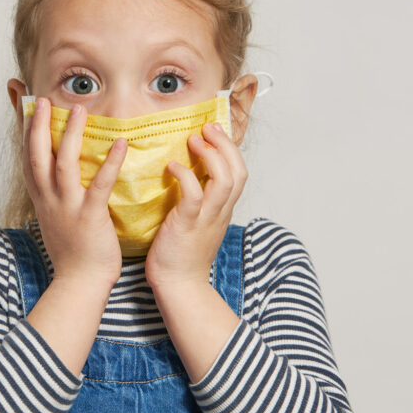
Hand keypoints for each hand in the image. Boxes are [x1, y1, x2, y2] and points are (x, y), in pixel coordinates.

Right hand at [22, 97, 126, 287]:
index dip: (25, 129)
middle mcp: (49, 199)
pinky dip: (110, 162)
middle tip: (44, 99)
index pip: (28, 157)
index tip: (25, 103)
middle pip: (37, 154)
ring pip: (63, 163)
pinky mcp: (89, 216)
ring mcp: (67, 207)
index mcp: (41, 198)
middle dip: (39, 125)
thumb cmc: (73, 249)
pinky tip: (121, 143)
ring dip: (71, 134)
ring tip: (80, 109)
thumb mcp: (56, 216)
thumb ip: (54, 192)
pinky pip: (99, 184)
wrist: (80, 282)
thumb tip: (57, 173)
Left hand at [145, 121, 247, 289]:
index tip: (214, 131)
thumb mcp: (201, 222)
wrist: (178, 285)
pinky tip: (172, 166)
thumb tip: (191, 174)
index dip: (230, 148)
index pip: (240, 172)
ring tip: (193, 140)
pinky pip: (193, 195)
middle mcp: (220, 211)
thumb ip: (202, 199)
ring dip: (210, 155)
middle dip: (225, 144)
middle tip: (206, 128)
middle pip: (238, 171)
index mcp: (224, 209)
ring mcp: (206, 218)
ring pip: (224, 180)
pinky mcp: (186, 225)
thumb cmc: (182, 253)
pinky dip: (185, 175)